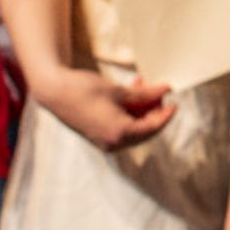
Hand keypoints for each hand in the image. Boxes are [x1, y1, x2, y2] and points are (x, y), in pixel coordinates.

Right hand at [45, 64, 175, 153]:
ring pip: (134, 128)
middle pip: (145, 130)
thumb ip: (145, 93)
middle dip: (154, 111)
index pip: (153, 127)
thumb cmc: (84, 89)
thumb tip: (166, 89)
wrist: (53, 91)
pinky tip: (129, 94)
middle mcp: (113, 143)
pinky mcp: (99, 135)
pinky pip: (121, 127)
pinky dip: (129, 113)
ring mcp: (105, 141)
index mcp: (120, 133)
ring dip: (141, 110)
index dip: (166, 114)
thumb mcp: (118, 90)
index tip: (175, 102)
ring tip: (141, 87)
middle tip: (159, 92)